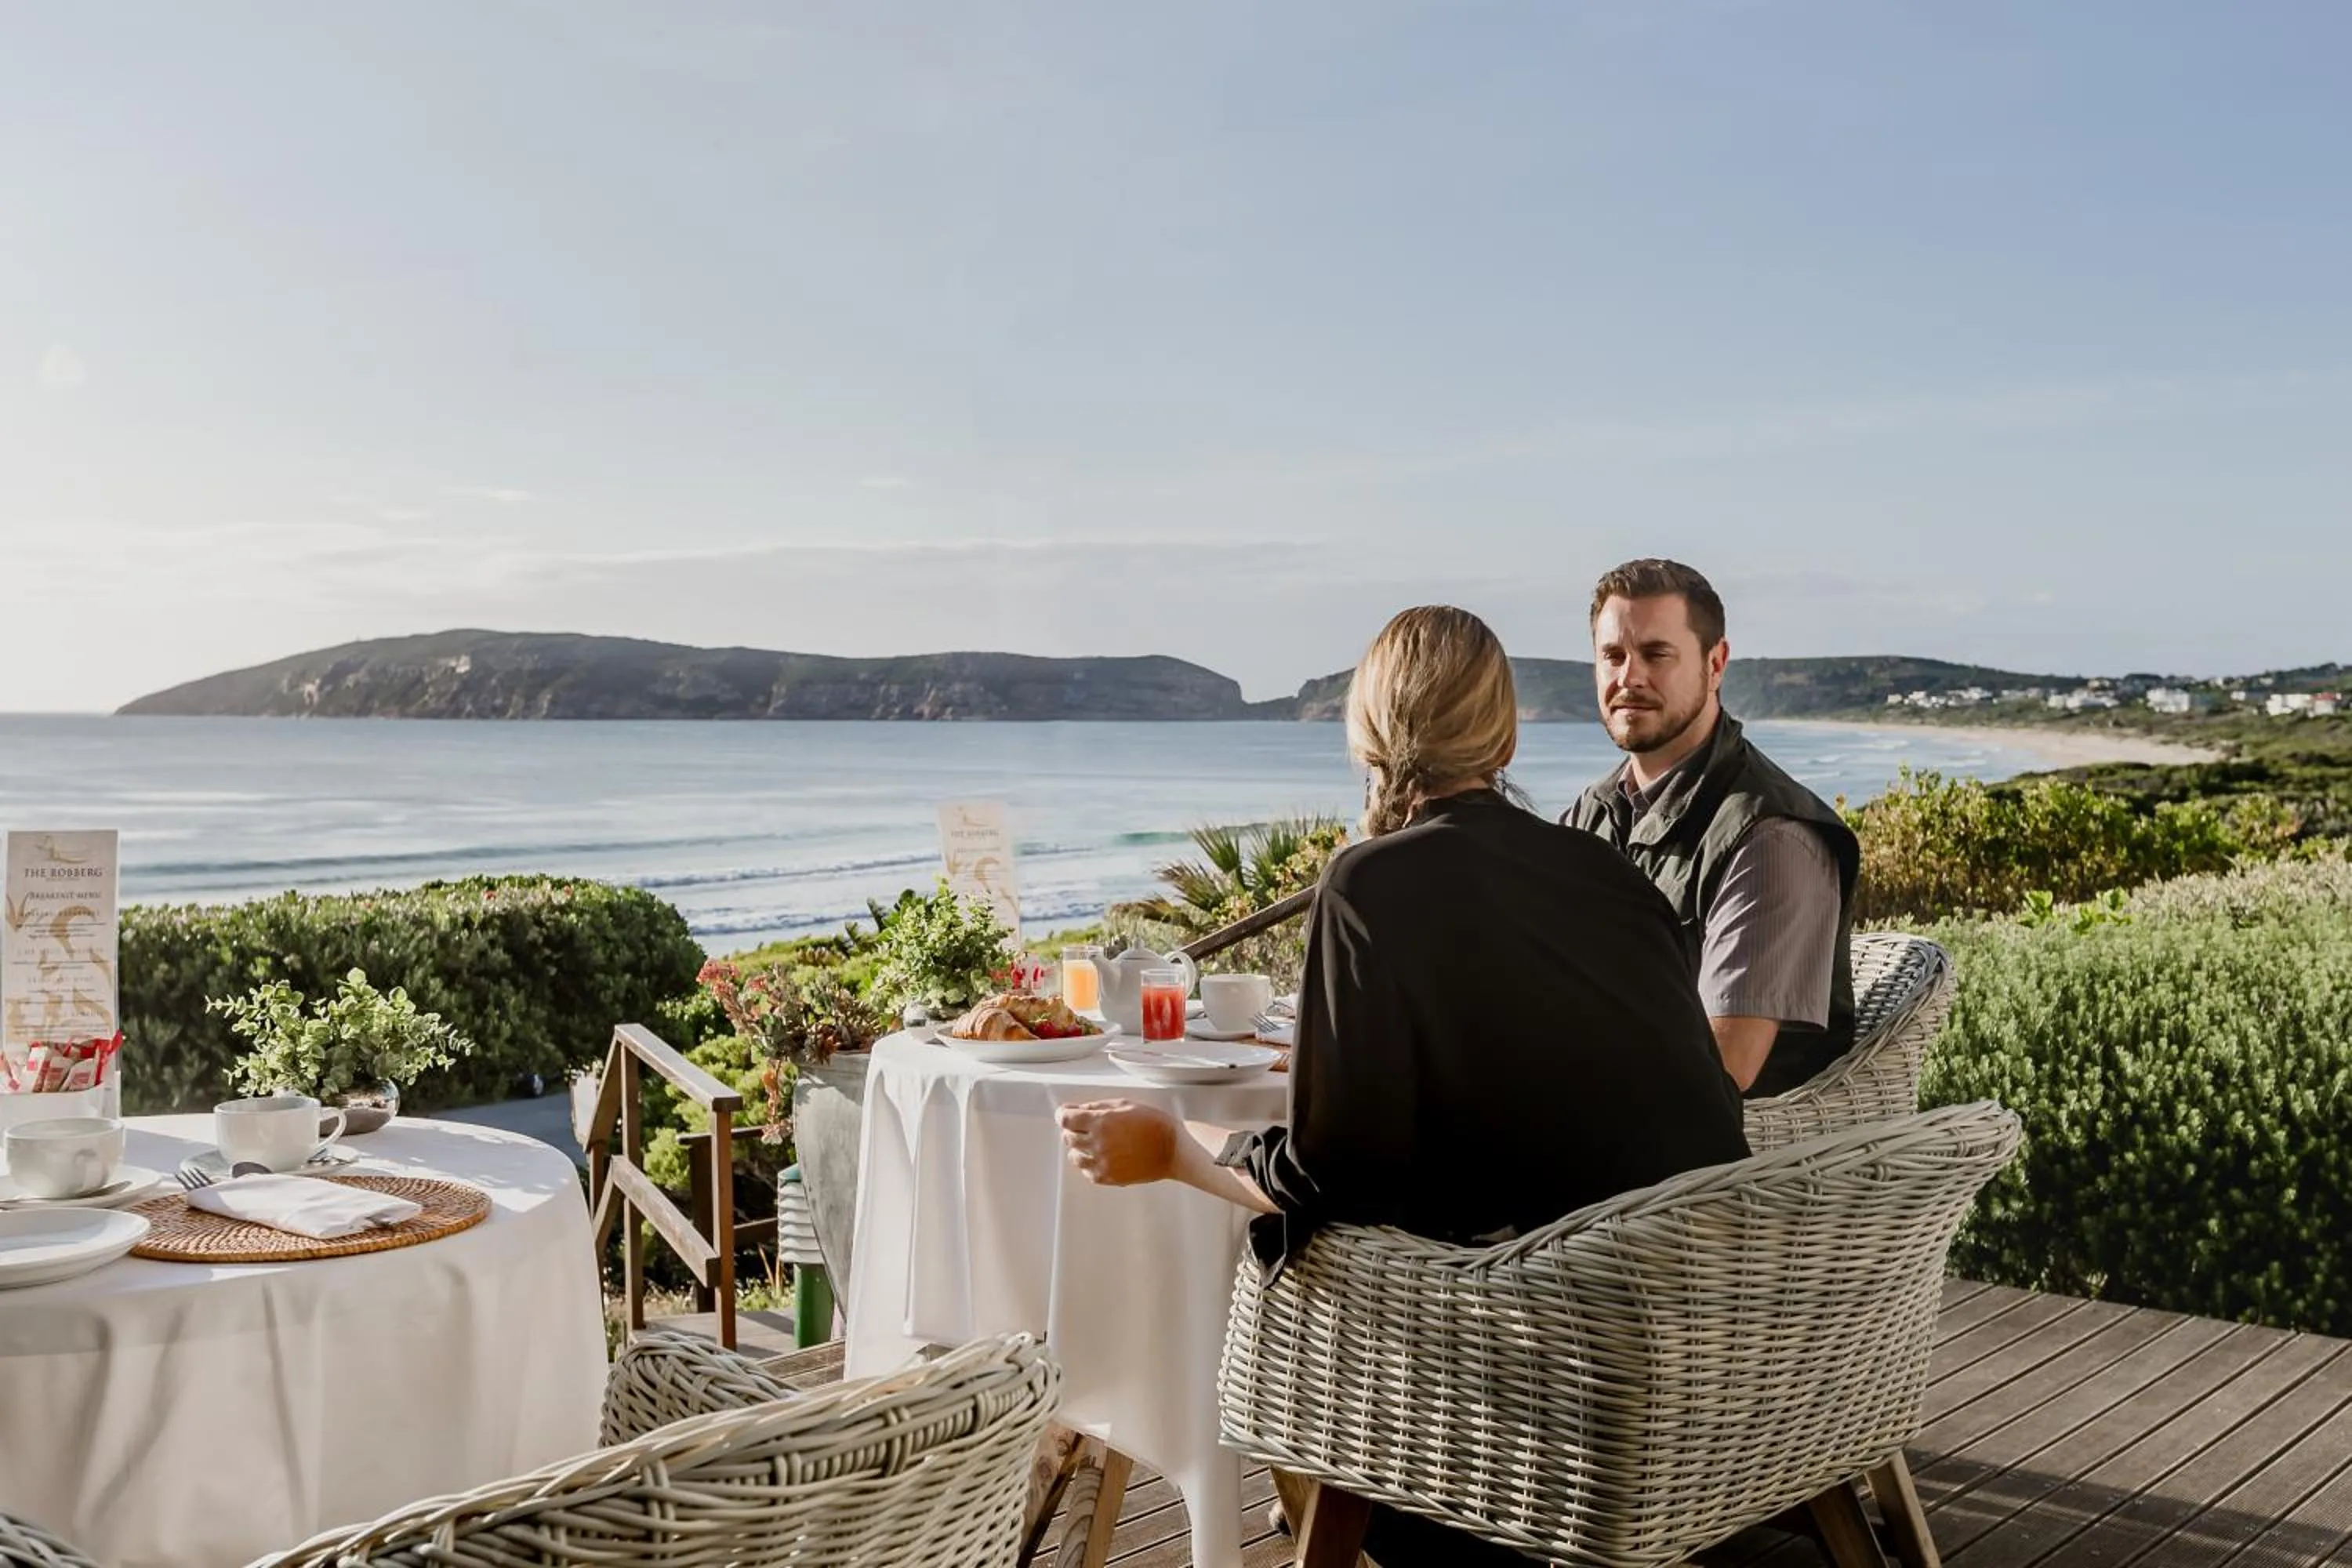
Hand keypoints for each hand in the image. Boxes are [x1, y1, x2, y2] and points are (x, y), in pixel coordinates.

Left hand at [1057, 1099, 1179, 1185]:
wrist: (1172, 1149)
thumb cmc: (1152, 1124)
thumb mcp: (1124, 1105)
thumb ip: (1096, 1107)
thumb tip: (1075, 1110)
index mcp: (1101, 1121)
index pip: (1065, 1119)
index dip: (1063, 1115)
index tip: (1065, 1114)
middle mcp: (1098, 1143)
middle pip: (1067, 1137)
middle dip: (1072, 1129)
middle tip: (1084, 1127)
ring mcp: (1102, 1162)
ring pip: (1074, 1156)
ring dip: (1079, 1148)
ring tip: (1094, 1143)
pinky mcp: (1108, 1177)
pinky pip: (1087, 1172)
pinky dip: (1088, 1164)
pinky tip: (1100, 1156)